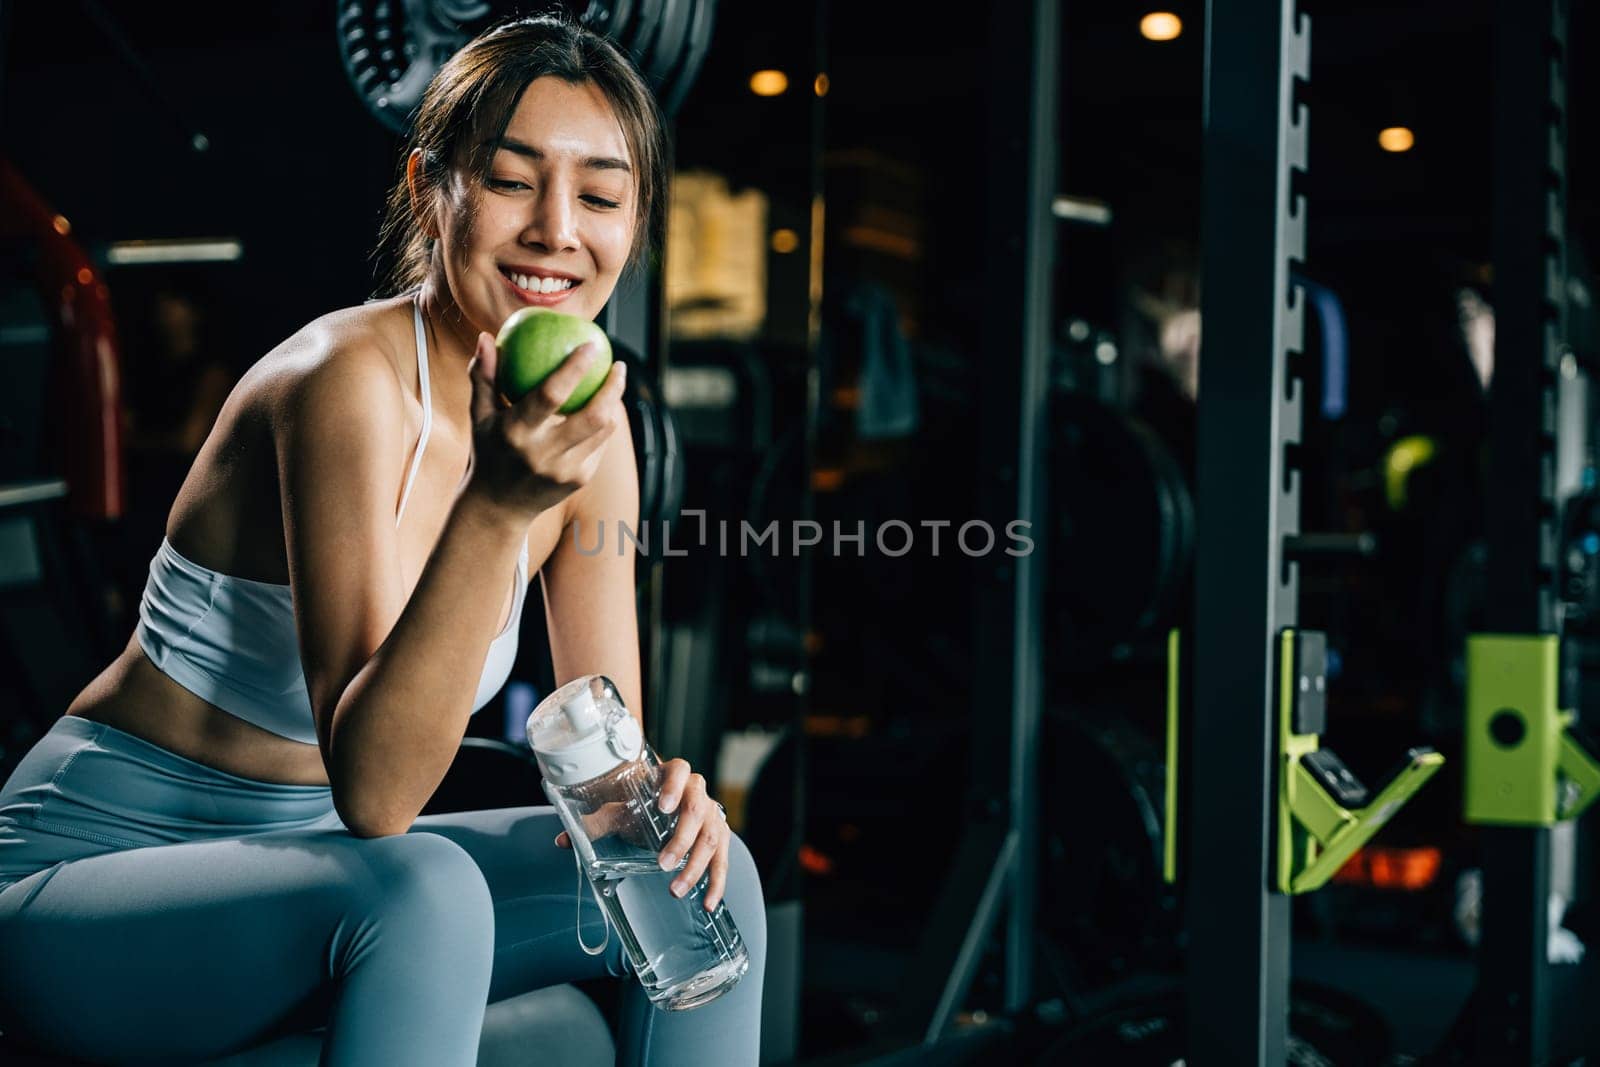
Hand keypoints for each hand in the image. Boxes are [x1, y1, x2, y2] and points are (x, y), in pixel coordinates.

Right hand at [463, 332, 626, 519]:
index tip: (591, 344)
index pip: (551, 394)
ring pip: (603, 430)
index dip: (575, 368)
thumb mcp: (479, 416)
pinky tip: (608, 405)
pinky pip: (600, 444)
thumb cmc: (489, 450)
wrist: (499, 506)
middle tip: (618, 364)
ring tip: (616, 380)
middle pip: (592, 416)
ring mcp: (565, 470)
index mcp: (517, 432)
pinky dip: (605, 422)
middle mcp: (543, 453)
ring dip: (615, 402)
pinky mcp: (579, 480)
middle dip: (613, 387)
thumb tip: (485, 338)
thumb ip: (484, 377)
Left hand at [556, 758, 730, 910]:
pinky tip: (708, 902)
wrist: (665, 803)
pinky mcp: (720, 837)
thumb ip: (598, 821)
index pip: (679, 771)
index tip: (662, 807)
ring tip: (676, 889)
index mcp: (674, 774)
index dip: (673, 787)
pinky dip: (716, 883)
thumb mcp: (622, 808)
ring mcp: (712, 814)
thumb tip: (564, 840)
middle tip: (663, 863)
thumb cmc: (642, 803)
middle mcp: (697, 791)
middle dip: (680, 840)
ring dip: (695, 866)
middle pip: (696, 811)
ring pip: (711, 838)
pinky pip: (722, 861)